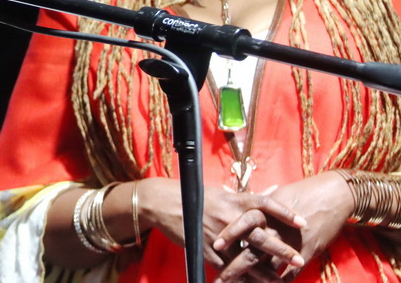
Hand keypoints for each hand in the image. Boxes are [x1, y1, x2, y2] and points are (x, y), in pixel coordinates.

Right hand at [138, 179, 304, 280]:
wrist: (163, 203)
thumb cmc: (193, 195)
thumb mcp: (220, 193)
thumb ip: (245, 198)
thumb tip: (272, 192)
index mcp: (233, 200)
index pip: (264, 203)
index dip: (285, 212)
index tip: (303, 223)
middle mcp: (228, 217)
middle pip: (260, 235)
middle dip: (281, 250)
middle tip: (299, 259)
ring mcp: (217, 235)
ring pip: (246, 257)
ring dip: (265, 272)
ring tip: (280, 281)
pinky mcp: (206, 250)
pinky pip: (227, 268)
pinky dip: (240, 278)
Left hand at [213, 172, 353, 280]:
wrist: (332, 196)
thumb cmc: (302, 193)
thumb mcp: (275, 196)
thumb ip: (256, 203)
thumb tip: (236, 202)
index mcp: (264, 212)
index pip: (241, 226)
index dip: (228, 237)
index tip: (216, 247)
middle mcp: (275, 230)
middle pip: (251, 252)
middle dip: (235, 268)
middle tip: (221, 280)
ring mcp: (290, 244)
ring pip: (268, 267)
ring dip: (254, 281)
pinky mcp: (305, 254)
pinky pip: (289, 274)